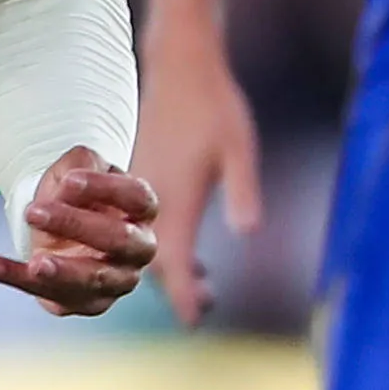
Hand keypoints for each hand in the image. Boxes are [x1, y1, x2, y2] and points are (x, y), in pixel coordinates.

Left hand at [0, 147, 158, 318]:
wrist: (61, 225)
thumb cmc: (77, 195)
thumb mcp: (77, 168)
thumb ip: (79, 165)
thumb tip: (68, 186)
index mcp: (142, 211)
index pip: (138, 198)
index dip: (106, 189)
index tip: (68, 181)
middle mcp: (137, 249)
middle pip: (120, 240)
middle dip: (77, 225)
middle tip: (35, 213)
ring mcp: (115, 281)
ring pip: (95, 280)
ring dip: (62, 271)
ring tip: (34, 262)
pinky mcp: (85, 302)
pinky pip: (53, 296)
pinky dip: (20, 280)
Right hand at [130, 41, 260, 325]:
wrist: (179, 66)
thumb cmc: (215, 105)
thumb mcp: (239, 149)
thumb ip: (244, 192)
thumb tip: (251, 234)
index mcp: (175, 200)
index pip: (175, 264)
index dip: (184, 297)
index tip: (195, 323)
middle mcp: (149, 202)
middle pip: (155, 264)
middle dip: (177, 290)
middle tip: (205, 306)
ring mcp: (140, 190)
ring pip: (145, 245)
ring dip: (169, 267)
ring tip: (202, 282)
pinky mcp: (138, 180)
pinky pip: (141, 225)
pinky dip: (160, 243)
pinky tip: (185, 244)